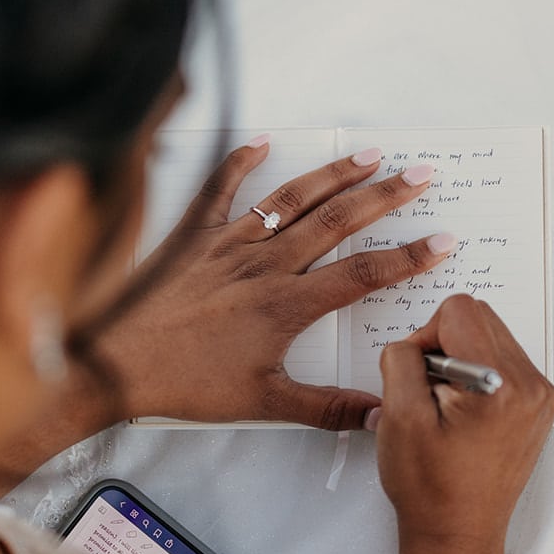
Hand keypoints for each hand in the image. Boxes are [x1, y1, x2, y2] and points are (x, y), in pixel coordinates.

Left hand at [92, 139, 455, 430]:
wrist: (111, 365)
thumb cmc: (183, 385)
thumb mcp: (261, 403)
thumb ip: (325, 407)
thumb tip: (378, 413)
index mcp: (284, 306)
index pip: (361, 274)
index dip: (407, 257)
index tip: (442, 240)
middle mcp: (261, 265)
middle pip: (336, 222)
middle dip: (384, 196)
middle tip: (421, 174)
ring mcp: (225, 244)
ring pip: (289, 199)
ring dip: (332, 175)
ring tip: (369, 154)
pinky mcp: (190, 236)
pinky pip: (218, 189)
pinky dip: (241, 161)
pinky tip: (263, 140)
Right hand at [374, 295, 553, 553]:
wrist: (458, 533)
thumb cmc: (430, 487)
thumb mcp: (398, 416)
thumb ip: (402, 359)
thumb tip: (415, 342)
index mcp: (499, 385)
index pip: (459, 311)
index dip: (425, 335)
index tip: (417, 374)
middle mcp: (532, 386)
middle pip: (479, 317)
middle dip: (444, 342)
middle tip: (429, 389)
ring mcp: (541, 397)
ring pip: (491, 337)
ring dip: (461, 358)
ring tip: (446, 405)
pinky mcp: (539, 407)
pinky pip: (504, 362)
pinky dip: (478, 374)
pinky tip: (463, 412)